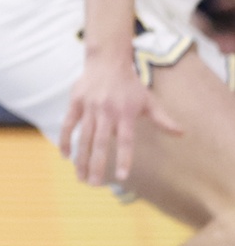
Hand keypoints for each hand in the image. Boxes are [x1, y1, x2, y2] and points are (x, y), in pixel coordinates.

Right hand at [59, 49, 182, 184]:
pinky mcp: (75, 102)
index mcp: (125, 113)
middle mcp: (106, 111)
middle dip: (97, 165)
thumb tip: (182, 133)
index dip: (124, 158)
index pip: (125, 141)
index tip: (122, 177)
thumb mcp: (148, 100)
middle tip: (93, 184)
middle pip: (101, 143)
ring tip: (80, 177)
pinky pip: (69, 124)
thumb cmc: (130, 84)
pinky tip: (65, 155)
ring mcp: (89, 107)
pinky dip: (65, 140)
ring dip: (81, 158)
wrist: (107, 60)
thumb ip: (162, 119)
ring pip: (84, 137)